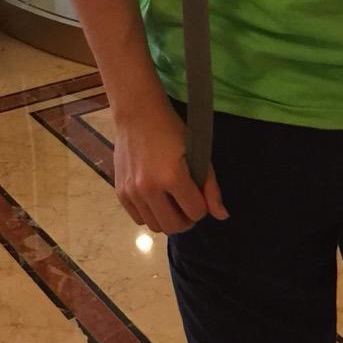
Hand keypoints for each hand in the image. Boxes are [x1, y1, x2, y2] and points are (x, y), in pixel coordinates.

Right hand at [111, 98, 227, 232]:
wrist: (137, 115)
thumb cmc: (171, 130)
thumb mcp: (197, 153)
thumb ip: (210, 186)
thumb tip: (222, 216)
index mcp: (172, 177)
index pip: (196, 212)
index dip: (202, 207)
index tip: (200, 196)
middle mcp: (149, 189)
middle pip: (174, 226)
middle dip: (187, 220)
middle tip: (188, 206)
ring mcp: (132, 192)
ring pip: (155, 226)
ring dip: (168, 219)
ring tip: (172, 203)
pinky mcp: (120, 192)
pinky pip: (138, 219)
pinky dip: (150, 215)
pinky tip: (156, 200)